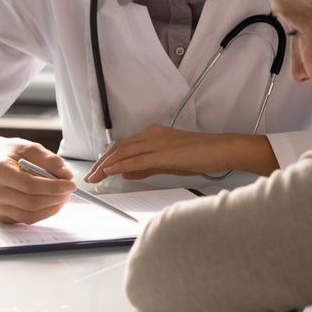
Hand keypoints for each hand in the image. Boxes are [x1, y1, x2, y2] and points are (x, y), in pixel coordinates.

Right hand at [0, 138, 75, 224]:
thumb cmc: (12, 154)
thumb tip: (66, 175)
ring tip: (62, 196)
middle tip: (69, 190)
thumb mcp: (31, 148)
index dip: (53, 187)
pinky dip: (43, 213)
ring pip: (29, 216)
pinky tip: (50, 202)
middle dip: (55, 198)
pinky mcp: (1, 216)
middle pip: (31, 203)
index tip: (70, 184)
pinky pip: (26, 220)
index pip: (29, 185)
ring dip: (51, 208)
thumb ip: (50, 160)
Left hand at [84, 125, 260, 182]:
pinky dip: (120, 166)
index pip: (123, 145)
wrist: (220, 149)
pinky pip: (136, 160)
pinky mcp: (162, 152)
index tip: (98, 169)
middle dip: (102, 162)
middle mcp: (151, 134)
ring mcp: (156, 142)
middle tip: (91, 176)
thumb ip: (146, 167)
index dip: (108, 157)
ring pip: (123, 152)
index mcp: (152, 134)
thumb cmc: (200, 154)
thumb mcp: (168, 162)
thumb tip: (125, 173)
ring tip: (95, 177)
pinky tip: (110, 172)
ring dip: (106, 165)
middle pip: (118, 147)